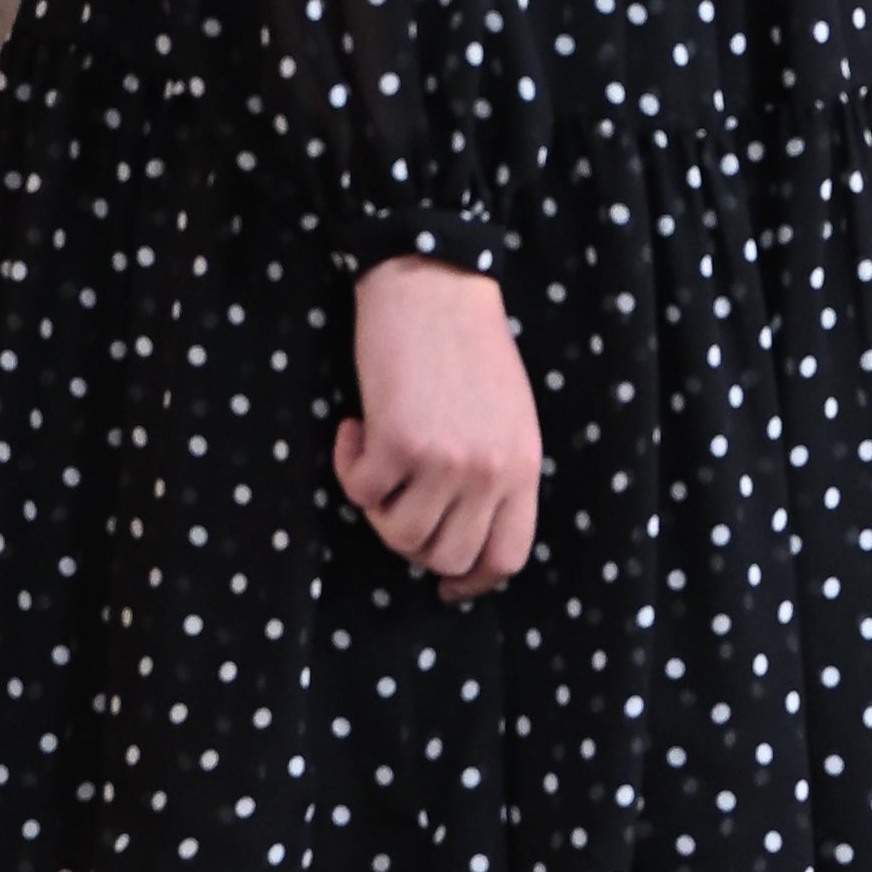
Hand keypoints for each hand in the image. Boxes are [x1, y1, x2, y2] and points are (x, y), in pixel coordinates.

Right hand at [336, 259, 542, 597]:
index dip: (472, 580)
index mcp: (523, 467)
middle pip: (445, 558)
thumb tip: (460, 535)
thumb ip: (495, 475)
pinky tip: (356, 424)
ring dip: (376, 502)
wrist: (434, 286)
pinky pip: (359, 492)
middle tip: (394, 497)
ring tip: (378, 450)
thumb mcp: (507, 417)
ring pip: (398, 535)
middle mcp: (491, 473)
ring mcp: (446, 462)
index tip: (446, 585)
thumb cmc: (466, 346)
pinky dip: (347, 462)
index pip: (507, 556)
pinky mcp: (398, 444)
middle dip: (410, 540)